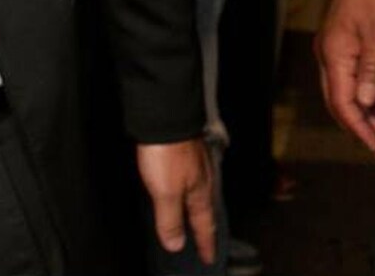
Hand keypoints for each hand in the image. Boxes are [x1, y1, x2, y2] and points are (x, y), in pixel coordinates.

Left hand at [135, 139, 216, 264]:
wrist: (165, 117)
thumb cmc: (167, 152)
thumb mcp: (165, 193)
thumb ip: (170, 220)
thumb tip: (176, 244)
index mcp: (199, 192)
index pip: (204, 225)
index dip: (206, 244)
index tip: (209, 258)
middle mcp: (203, 179)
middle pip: (206, 209)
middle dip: (206, 227)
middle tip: (207, 241)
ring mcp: (196, 165)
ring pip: (200, 194)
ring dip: (199, 210)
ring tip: (197, 220)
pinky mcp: (186, 154)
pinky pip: (192, 182)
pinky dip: (190, 194)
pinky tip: (184, 189)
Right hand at [314, 0, 374, 154]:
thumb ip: (373, 70)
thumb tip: (366, 103)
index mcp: (334, 55)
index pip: (343, 103)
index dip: (359, 128)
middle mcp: (328, 56)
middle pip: (339, 102)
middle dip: (359, 126)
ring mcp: (334, 50)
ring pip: (344, 92)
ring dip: (362, 112)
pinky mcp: (343, 44)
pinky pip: (349, 78)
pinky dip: (363, 95)